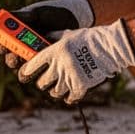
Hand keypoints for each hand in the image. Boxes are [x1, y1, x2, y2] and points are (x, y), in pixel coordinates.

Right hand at [0, 0, 94, 67]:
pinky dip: (43, 72)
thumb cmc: (51, 13)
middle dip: (14, 60)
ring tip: (38, 60)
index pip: (1, 45)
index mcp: (14, 37)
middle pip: (10, 61)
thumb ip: (23, 16)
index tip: (5, 47)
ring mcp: (33, 59)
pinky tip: (50, 64)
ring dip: (29, 67)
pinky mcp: (46, 66)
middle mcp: (21, 50)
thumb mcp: (37, 13)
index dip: (0, 47)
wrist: (72, 19)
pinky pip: (40, 75)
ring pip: (24, 71)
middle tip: (20, 57)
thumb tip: (8, 17)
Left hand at [18, 19, 134, 103]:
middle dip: (43, 83)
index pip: (32, 66)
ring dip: (55, 91)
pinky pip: (69, 99)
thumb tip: (41, 38)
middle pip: (42, 83)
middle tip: (46, 81)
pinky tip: (71, 93)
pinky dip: (69, 97)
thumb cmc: (88, 38)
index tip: (25, 74)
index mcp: (54, 52)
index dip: (26, 72)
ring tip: (59, 87)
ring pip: (54, 93)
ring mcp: (70, 77)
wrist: (109, 47)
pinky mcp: (81, 87)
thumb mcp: (67, 34)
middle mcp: (59, 66)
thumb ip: (52, 38)